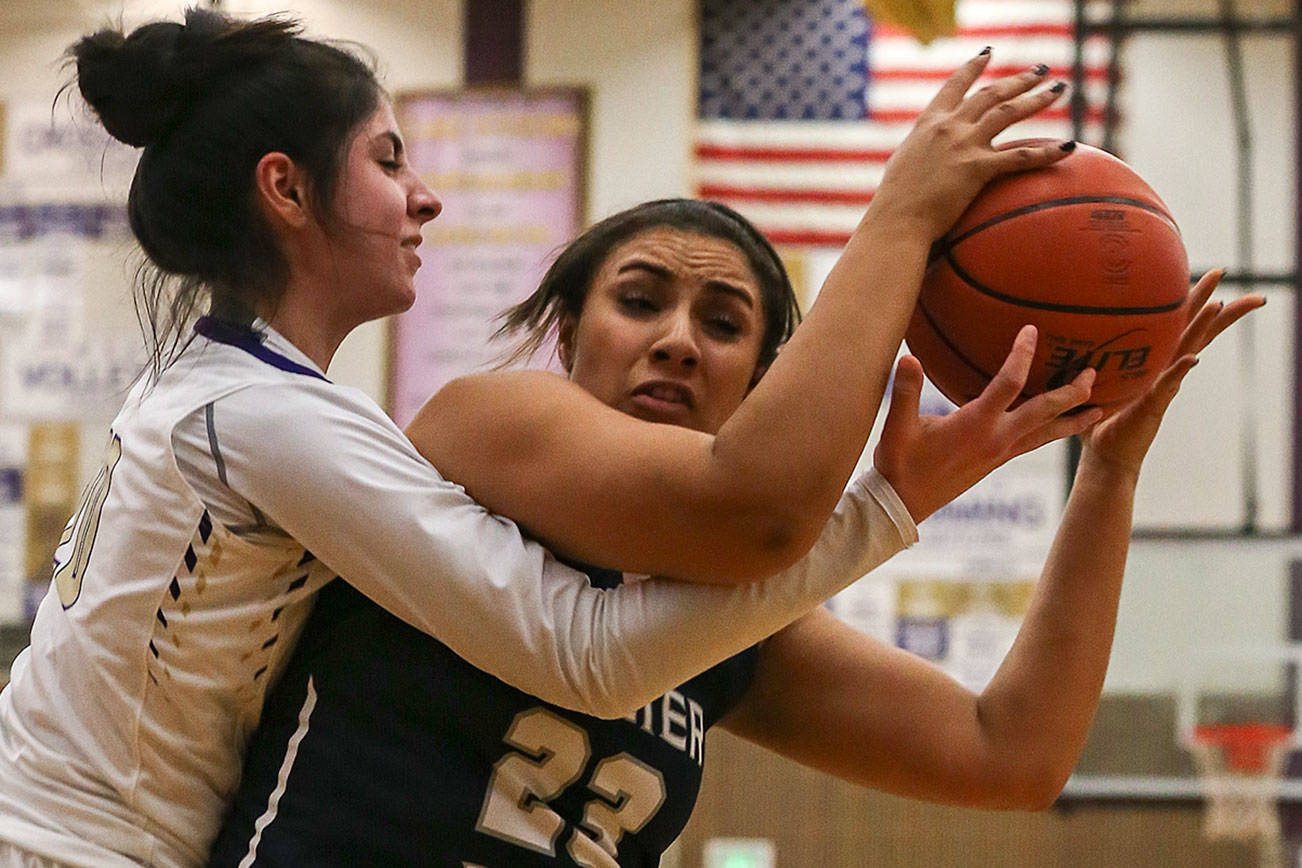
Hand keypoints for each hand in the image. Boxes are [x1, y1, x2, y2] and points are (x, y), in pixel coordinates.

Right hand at [870, 50, 1072, 239]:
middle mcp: (949, 127)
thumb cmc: (894, 201)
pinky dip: (1047, 152)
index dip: (973, 67)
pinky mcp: (977, 168)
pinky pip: (1020, 157)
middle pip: (990, 94)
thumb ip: (921, 148)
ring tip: (1057, 90)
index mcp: (928, 123)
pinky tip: (1068, 147)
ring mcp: (964, 145)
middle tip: (1040, 71)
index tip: (987, 53)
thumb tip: (928, 151)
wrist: (896, 220)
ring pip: (1007, 113)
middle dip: (1018, 80)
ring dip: (1036, 99)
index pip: (954, 85)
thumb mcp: (904, 163)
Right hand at [873, 325, 1099, 522]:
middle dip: (1072, 392)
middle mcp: (996, 439)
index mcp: (975, 425)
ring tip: (1099, 409)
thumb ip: (905, 391)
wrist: (903, 505)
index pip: (1008, 383)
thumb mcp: (897, 427)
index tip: (1031, 331)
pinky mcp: (997, 462)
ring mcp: (1000, 453)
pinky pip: (1034, 443)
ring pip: (1047, 434)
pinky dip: (1053, 432)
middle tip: (1094, 373)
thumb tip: (908, 357)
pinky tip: (1057, 427)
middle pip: (1045, 412)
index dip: (1022, 355)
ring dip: (1074, 419)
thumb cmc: (899, 465)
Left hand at [1079, 269, 1266, 477]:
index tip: (1204, 270)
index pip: (1175, 322)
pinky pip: (1168, 384)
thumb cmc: (1097, 415)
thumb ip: (1086, 355)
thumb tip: (1060, 325)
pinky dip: (1180, 370)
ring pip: (1189, 349)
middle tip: (1222, 271)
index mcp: (1153, 359)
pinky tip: (1193, 358)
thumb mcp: (1092, 378)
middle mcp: (1164, 368)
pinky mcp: (1154, 405)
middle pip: (1193, 328)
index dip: (1189, 296)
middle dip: (1208, 300)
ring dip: (1204, 326)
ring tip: (1220, 304)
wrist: (1104, 453)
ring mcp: (1163, 385)